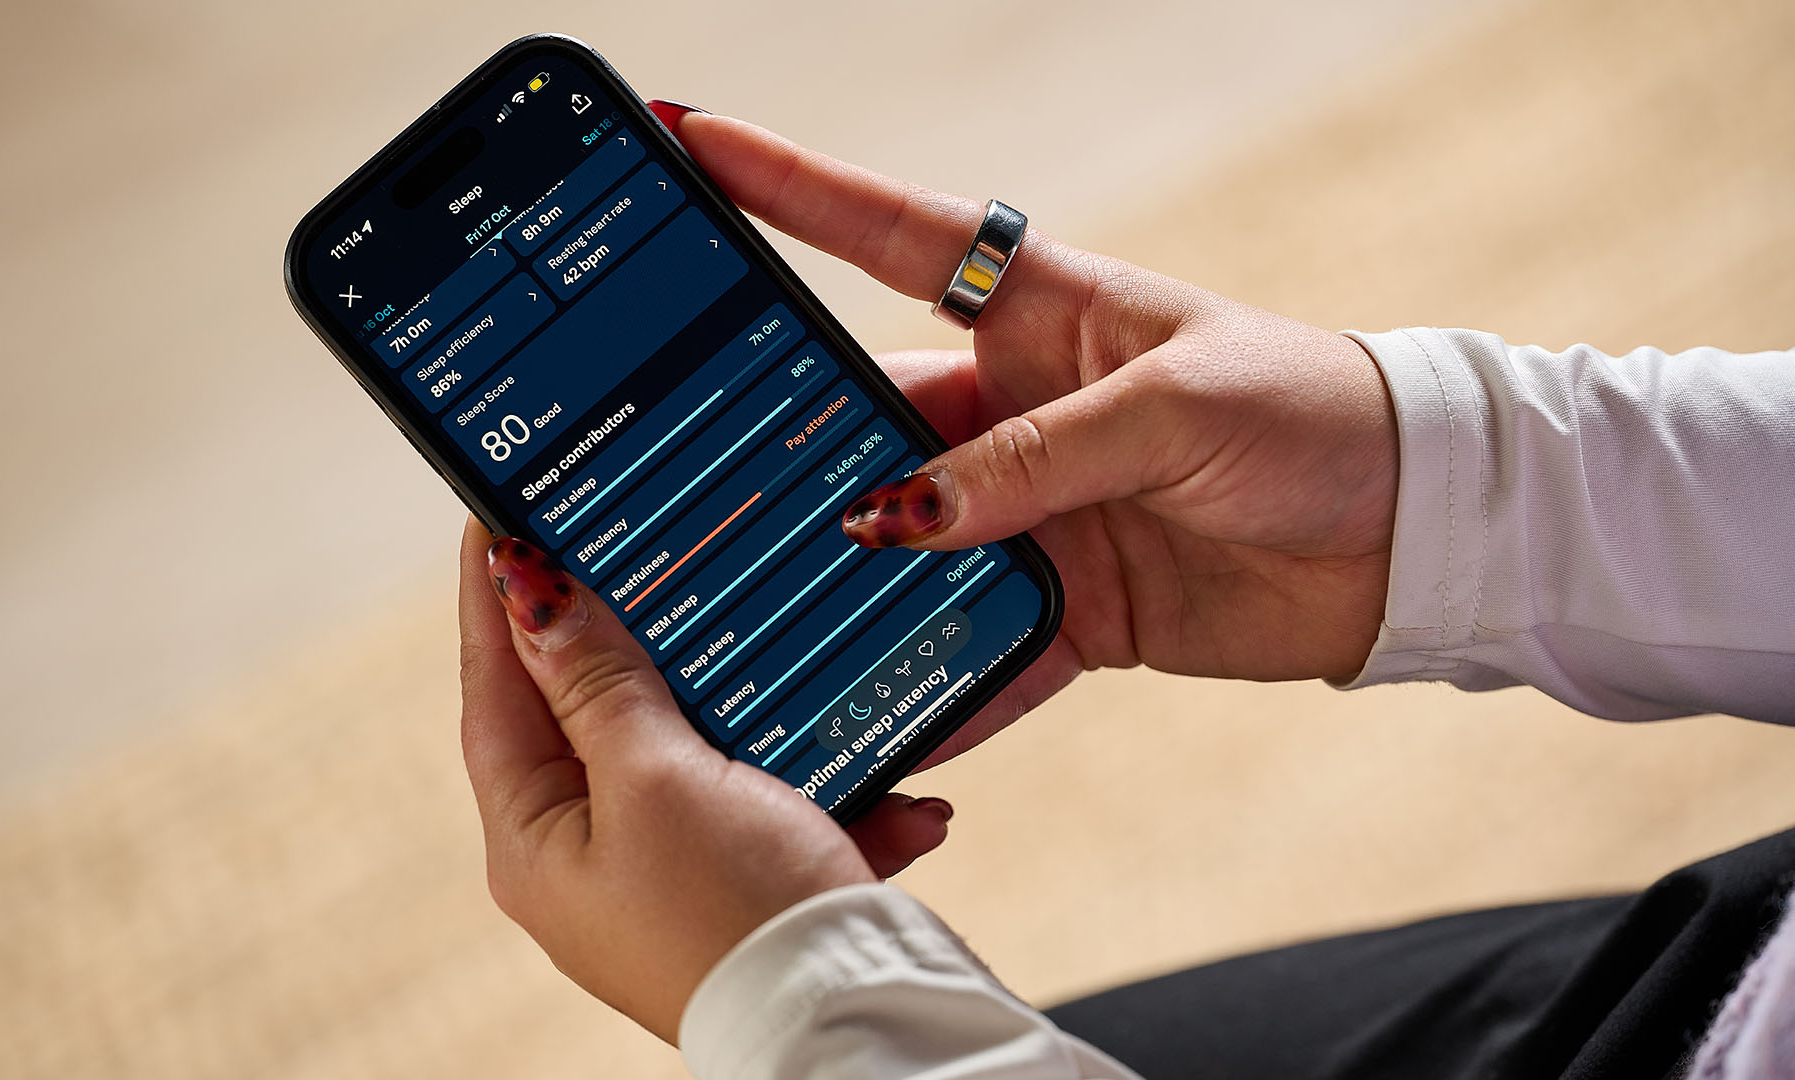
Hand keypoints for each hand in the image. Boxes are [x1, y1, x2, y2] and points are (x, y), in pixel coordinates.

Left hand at [457, 519, 952, 1041]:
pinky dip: (836, 790)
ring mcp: (670, 874)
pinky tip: (899, 791)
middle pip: (595, 711)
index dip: (501, 595)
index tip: (501, 513)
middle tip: (638, 541)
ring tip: (784, 652)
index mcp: (536, 837)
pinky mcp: (746, 888)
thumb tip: (534, 597)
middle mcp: (591, 857)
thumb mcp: (657, 774)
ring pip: (698, 750)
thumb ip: (598, 682)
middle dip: (634, 634)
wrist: (852, 1028)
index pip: (496, 685)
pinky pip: (781, 809)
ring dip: (756, 708)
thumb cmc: (735, 916)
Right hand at [652, 103, 1398, 763]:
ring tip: (752, 598)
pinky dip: (929, 681)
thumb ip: (1035, 458)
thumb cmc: (1313, 415)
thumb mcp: (1173, 409)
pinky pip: (977, 644)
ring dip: (844, 574)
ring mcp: (1037, 508)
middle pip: (872, 416)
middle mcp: (1021, 407)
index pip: (890, 236)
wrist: (1416, 539)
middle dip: (786, 435)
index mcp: (1045, 312)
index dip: (789, 187)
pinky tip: (864, 712)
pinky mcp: (1070, 600)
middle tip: (683, 454)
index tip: (693, 143)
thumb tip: (903, 514)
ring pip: (907, 542)